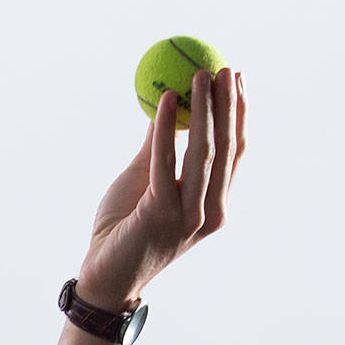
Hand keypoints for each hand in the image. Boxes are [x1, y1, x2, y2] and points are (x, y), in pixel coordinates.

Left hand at [76, 66, 245, 308]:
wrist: (104, 276)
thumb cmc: (124, 229)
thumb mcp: (145, 179)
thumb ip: (159, 146)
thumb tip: (169, 101)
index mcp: (215, 205)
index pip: (235, 152)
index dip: (239, 113)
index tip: (236, 78)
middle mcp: (210, 212)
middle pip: (226, 148)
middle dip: (228, 104)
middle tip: (223, 68)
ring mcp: (188, 216)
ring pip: (202, 153)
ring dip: (203, 108)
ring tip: (198, 74)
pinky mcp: (160, 215)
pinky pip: (164, 162)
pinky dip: (165, 128)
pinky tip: (165, 100)